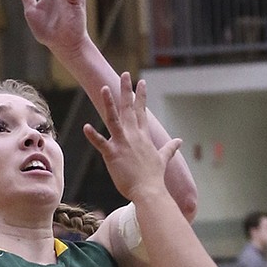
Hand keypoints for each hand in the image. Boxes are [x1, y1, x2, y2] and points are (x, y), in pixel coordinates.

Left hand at [83, 72, 181, 201]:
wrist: (149, 192)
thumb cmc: (154, 178)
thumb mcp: (162, 160)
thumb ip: (170, 149)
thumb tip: (180, 141)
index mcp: (143, 136)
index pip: (142, 112)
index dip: (141, 96)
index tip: (141, 82)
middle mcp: (133, 136)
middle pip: (128, 109)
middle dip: (126, 90)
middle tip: (125, 74)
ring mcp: (122, 144)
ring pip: (114, 119)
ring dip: (109, 103)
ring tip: (104, 88)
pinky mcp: (113, 155)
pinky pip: (100, 143)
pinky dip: (93, 135)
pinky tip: (86, 126)